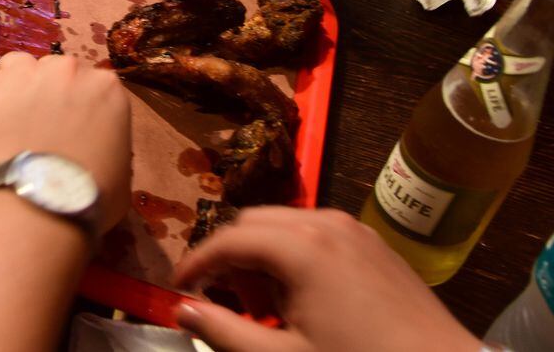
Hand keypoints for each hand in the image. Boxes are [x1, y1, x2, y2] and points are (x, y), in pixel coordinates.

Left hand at [0, 52, 130, 229]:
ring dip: (11, 86)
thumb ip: (109, 141)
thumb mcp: (120, 170)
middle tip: (35, 128)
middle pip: (50, 69)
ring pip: (14, 65)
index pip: (88, 82)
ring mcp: (24, 73)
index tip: (67, 128)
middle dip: (43, 93)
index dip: (75, 105)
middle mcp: (68, 69)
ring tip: (5, 122)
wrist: (40, 208)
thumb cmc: (88, 200)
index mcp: (106, 87)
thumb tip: (93, 148)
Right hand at [173, 207, 477, 351]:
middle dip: (231, 258)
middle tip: (226, 303)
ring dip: (263, 256)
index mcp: (300, 246)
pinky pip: (317, 234)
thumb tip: (182, 310)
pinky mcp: (375, 244)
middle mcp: (324, 223)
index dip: (196, 263)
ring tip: (268, 308)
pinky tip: (304, 301)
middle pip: (253, 223)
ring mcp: (354, 230)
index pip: (227, 240)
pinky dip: (294, 255)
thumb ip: (225, 331)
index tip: (178, 290)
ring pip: (285, 225)